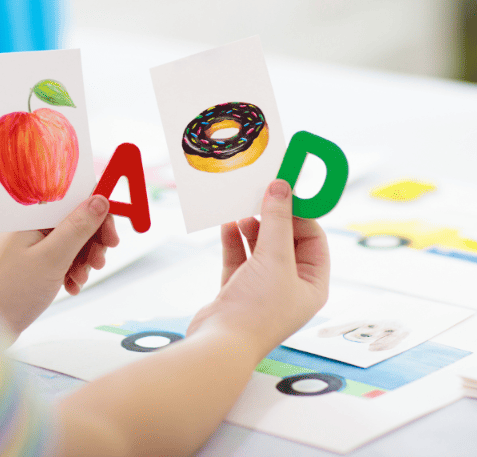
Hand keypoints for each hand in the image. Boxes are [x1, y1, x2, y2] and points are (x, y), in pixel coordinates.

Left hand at [0, 195, 118, 340]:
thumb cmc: (11, 290)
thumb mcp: (52, 257)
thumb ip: (78, 227)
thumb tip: (101, 200)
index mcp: (32, 215)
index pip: (74, 199)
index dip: (98, 214)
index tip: (111, 237)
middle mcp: (32, 224)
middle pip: (76, 220)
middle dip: (93, 242)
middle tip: (99, 263)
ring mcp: (32, 243)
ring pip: (72, 241)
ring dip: (84, 260)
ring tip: (80, 279)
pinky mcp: (33, 261)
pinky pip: (62, 257)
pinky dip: (71, 270)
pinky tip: (71, 286)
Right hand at [187, 179, 329, 360]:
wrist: (220, 345)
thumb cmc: (257, 310)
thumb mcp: (274, 259)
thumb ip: (277, 220)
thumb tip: (281, 187)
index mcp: (311, 283)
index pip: (313, 238)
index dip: (300, 213)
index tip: (284, 190)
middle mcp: (290, 285)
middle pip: (286, 240)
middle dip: (273, 217)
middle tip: (261, 194)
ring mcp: (263, 287)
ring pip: (261, 247)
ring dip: (252, 227)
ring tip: (242, 209)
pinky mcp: (238, 288)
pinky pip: (239, 256)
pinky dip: (234, 240)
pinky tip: (227, 224)